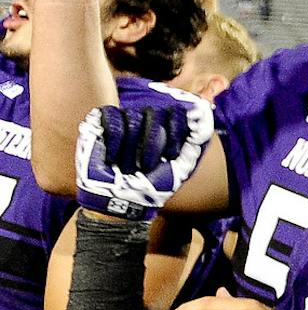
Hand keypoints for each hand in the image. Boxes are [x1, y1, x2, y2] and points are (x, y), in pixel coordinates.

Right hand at [76, 97, 213, 219]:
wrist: (122, 198)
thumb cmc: (153, 185)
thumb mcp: (182, 166)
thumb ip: (195, 142)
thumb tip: (204, 114)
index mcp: (166, 128)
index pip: (175, 111)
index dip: (175, 131)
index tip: (171, 156)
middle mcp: (145, 121)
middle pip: (155, 112)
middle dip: (153, 143)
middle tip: (147, 166)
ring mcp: (123, 120)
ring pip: (133, 115)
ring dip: (132, 147)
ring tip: (127, 167)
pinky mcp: (100, 123)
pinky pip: (111, 116)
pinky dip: (115, 139)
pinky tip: (112, 158)